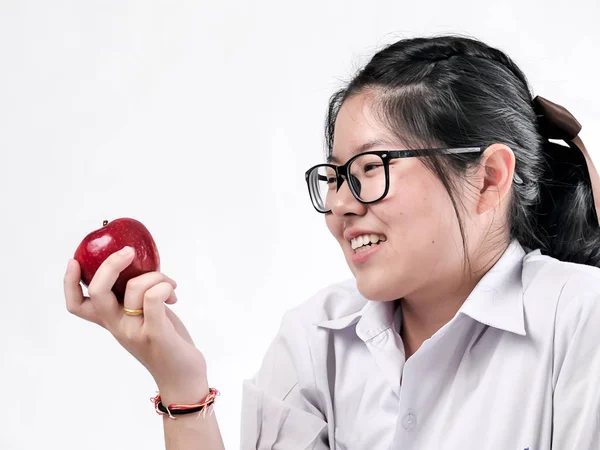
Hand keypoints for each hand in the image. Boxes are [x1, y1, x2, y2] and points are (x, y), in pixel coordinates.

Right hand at [64, 247, 208, 398]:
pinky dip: (165, 286)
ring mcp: (134, 331)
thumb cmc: (167, 343)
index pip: (77, 305)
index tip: (74, 261)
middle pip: (98, 292)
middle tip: (129, 252)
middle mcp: (118, 327)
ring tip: (170, 284)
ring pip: (135, 287)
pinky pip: (154, 298)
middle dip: (111, 264)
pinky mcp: (154, 334)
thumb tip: (141, 267)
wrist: (183, 378)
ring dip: (156, 276)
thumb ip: (137, 299)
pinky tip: (174, 294)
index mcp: (112, 322)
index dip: (69, 283)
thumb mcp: (144, 318)